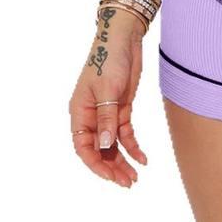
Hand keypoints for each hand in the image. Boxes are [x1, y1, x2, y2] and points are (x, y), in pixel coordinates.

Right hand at [68, 6, 148, 187]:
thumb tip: (103, 146)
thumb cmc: (110, 59)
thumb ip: (106, 118)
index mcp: (79, 112)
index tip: (110, 177)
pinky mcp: (122, 108)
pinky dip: (133, 146)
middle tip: (127, 182)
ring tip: (135, 177)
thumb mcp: (108, 90)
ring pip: (112, 144)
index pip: (83, 147)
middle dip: (111, 167)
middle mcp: (91, 116)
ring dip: (122, 160)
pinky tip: (142, 158)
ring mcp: (107, 113)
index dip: (95, 164)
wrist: (124, 38)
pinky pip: (125, 133)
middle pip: (99, 149)